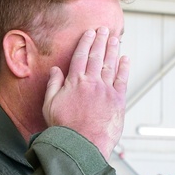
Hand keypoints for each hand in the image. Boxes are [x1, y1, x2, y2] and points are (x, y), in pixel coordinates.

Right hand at [43, 27, 129, 159]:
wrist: (81, 145)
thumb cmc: (64, 129)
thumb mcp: (49, 105)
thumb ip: (53, 85)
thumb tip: (55, 70)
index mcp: (74, 82)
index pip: (81, 56)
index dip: (86, 42)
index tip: (90, 32)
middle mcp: (92, 83)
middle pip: (97, 56)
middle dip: (101, 41)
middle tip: (105, 29)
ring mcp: (106, 91)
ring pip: (111, 65)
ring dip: (113, 50)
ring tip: (115, 38)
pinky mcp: (118, 101)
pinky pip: (122, 80)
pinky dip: (124, 68)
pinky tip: (125, 59)